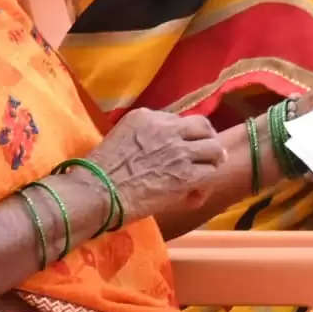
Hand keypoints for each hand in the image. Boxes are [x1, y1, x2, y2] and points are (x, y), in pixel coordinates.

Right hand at [85, 107, 240, 227]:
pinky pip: (210, 175)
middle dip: (207, 141)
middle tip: (204, 156)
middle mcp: (167, 128)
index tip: (180, 149)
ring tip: (203, 175)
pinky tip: (193, 195)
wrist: (97, 191)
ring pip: (215, 149)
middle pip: (204, 126)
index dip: (184, 136)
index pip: (180, 120)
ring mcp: (179, 151)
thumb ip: (143, 136)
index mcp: (147, 116)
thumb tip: (156, 149)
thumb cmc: (99, 171)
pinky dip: (204, 187)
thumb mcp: (120, 137)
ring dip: (211, 163)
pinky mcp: (187, 175)